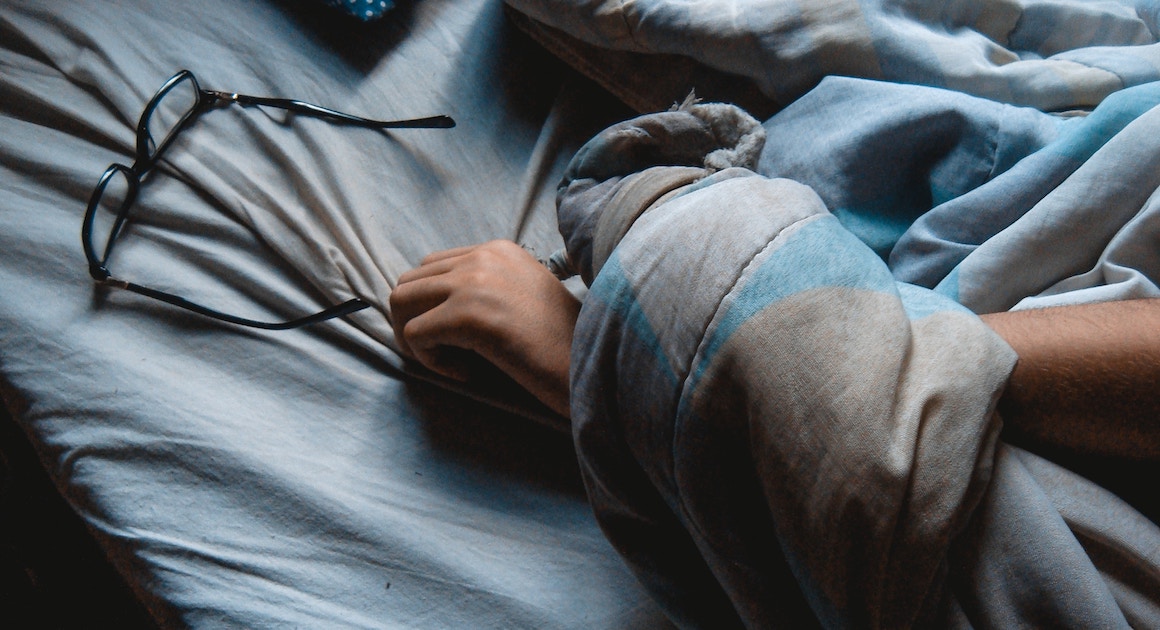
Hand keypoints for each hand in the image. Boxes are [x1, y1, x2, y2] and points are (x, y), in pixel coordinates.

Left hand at [389, 240, 579, 417]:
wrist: (594, 364)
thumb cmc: (565, 343)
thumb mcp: (525, 296)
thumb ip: (488, 289)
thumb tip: (435, 308)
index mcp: (497, 249)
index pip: (431, 267)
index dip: (430, 306)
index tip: (457, 338)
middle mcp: (483, 256)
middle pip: (409, 281)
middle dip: (413, 321)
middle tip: (442, 354)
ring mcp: (474, 282)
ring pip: (400, 302)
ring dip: (414, 338)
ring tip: (449, 362)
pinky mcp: (468, 315)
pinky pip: (415, 335)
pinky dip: (430, 361)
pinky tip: (467, 372)